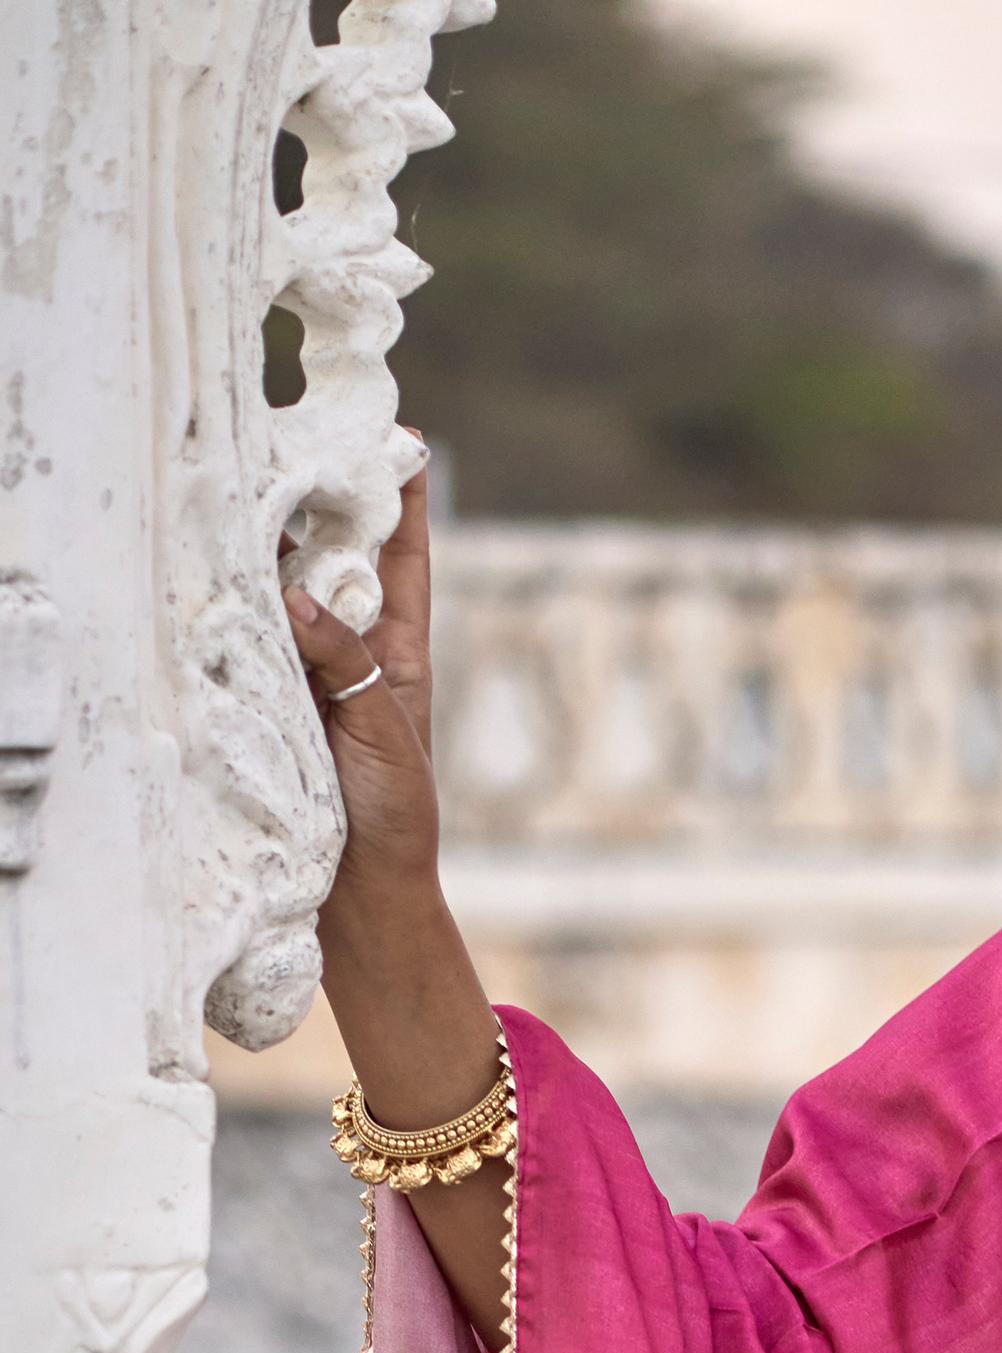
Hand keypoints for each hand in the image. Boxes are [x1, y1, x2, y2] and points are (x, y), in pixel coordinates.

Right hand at [285, 465, 442, 910]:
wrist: (364, 892)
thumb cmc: (394, 813)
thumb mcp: (383, 730)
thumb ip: (344, 662)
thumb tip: (292, 594)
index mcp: (399, 650)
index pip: (403, 559)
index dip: (401, 499)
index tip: (401, 436)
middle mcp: (353, 649)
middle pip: (334, 558)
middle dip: (319, 500)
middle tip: (300, 436)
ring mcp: (310, 670)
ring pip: (287, 590)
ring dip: (272, 545)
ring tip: (253, 482)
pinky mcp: (272, 698)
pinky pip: (253, 637)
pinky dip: (241, 604)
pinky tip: (221, 566)